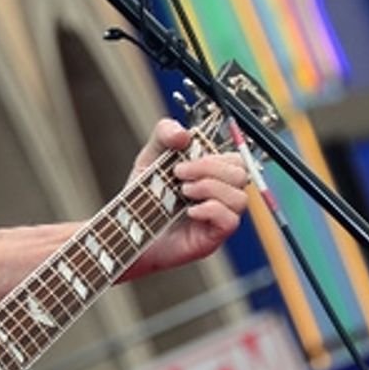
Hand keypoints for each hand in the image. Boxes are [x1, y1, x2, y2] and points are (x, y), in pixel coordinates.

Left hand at [121, 118, 249, 278]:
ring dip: (210, 189)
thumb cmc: (143, 197)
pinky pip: (230, 221)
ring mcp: (218, 217)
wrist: (127, 230)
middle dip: (210, 169)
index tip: (180, 162)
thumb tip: (184, 133)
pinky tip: (190, 211)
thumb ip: (164, 135)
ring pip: (240, 198)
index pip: (234, 160)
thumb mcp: (149, 158)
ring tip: (183, 192)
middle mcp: (220, 195)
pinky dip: (211, 210)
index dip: (213, 157)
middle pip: (240, 174)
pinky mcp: (212, 237)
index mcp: (211, 174)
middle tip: (178, 175)